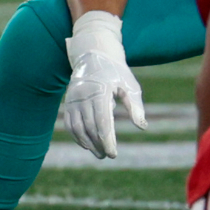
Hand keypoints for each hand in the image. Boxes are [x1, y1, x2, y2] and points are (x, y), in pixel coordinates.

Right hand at [61, 11, 146, 157]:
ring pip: (77, 127)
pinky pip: (69, 123)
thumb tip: (142, 127)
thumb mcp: (130, 84)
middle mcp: (83, 95)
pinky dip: (77, 136)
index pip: (102, 122)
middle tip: (108, 156)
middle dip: (98, 144)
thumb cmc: (116, 71)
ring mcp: (73, 99)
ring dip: (87, 143)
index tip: (113, 154)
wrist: (94, 54)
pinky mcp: (68, 102)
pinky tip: (86, 145)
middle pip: (90, 127)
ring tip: (98, 154)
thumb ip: (135, 106)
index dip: (107, 140)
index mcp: (100, 90)